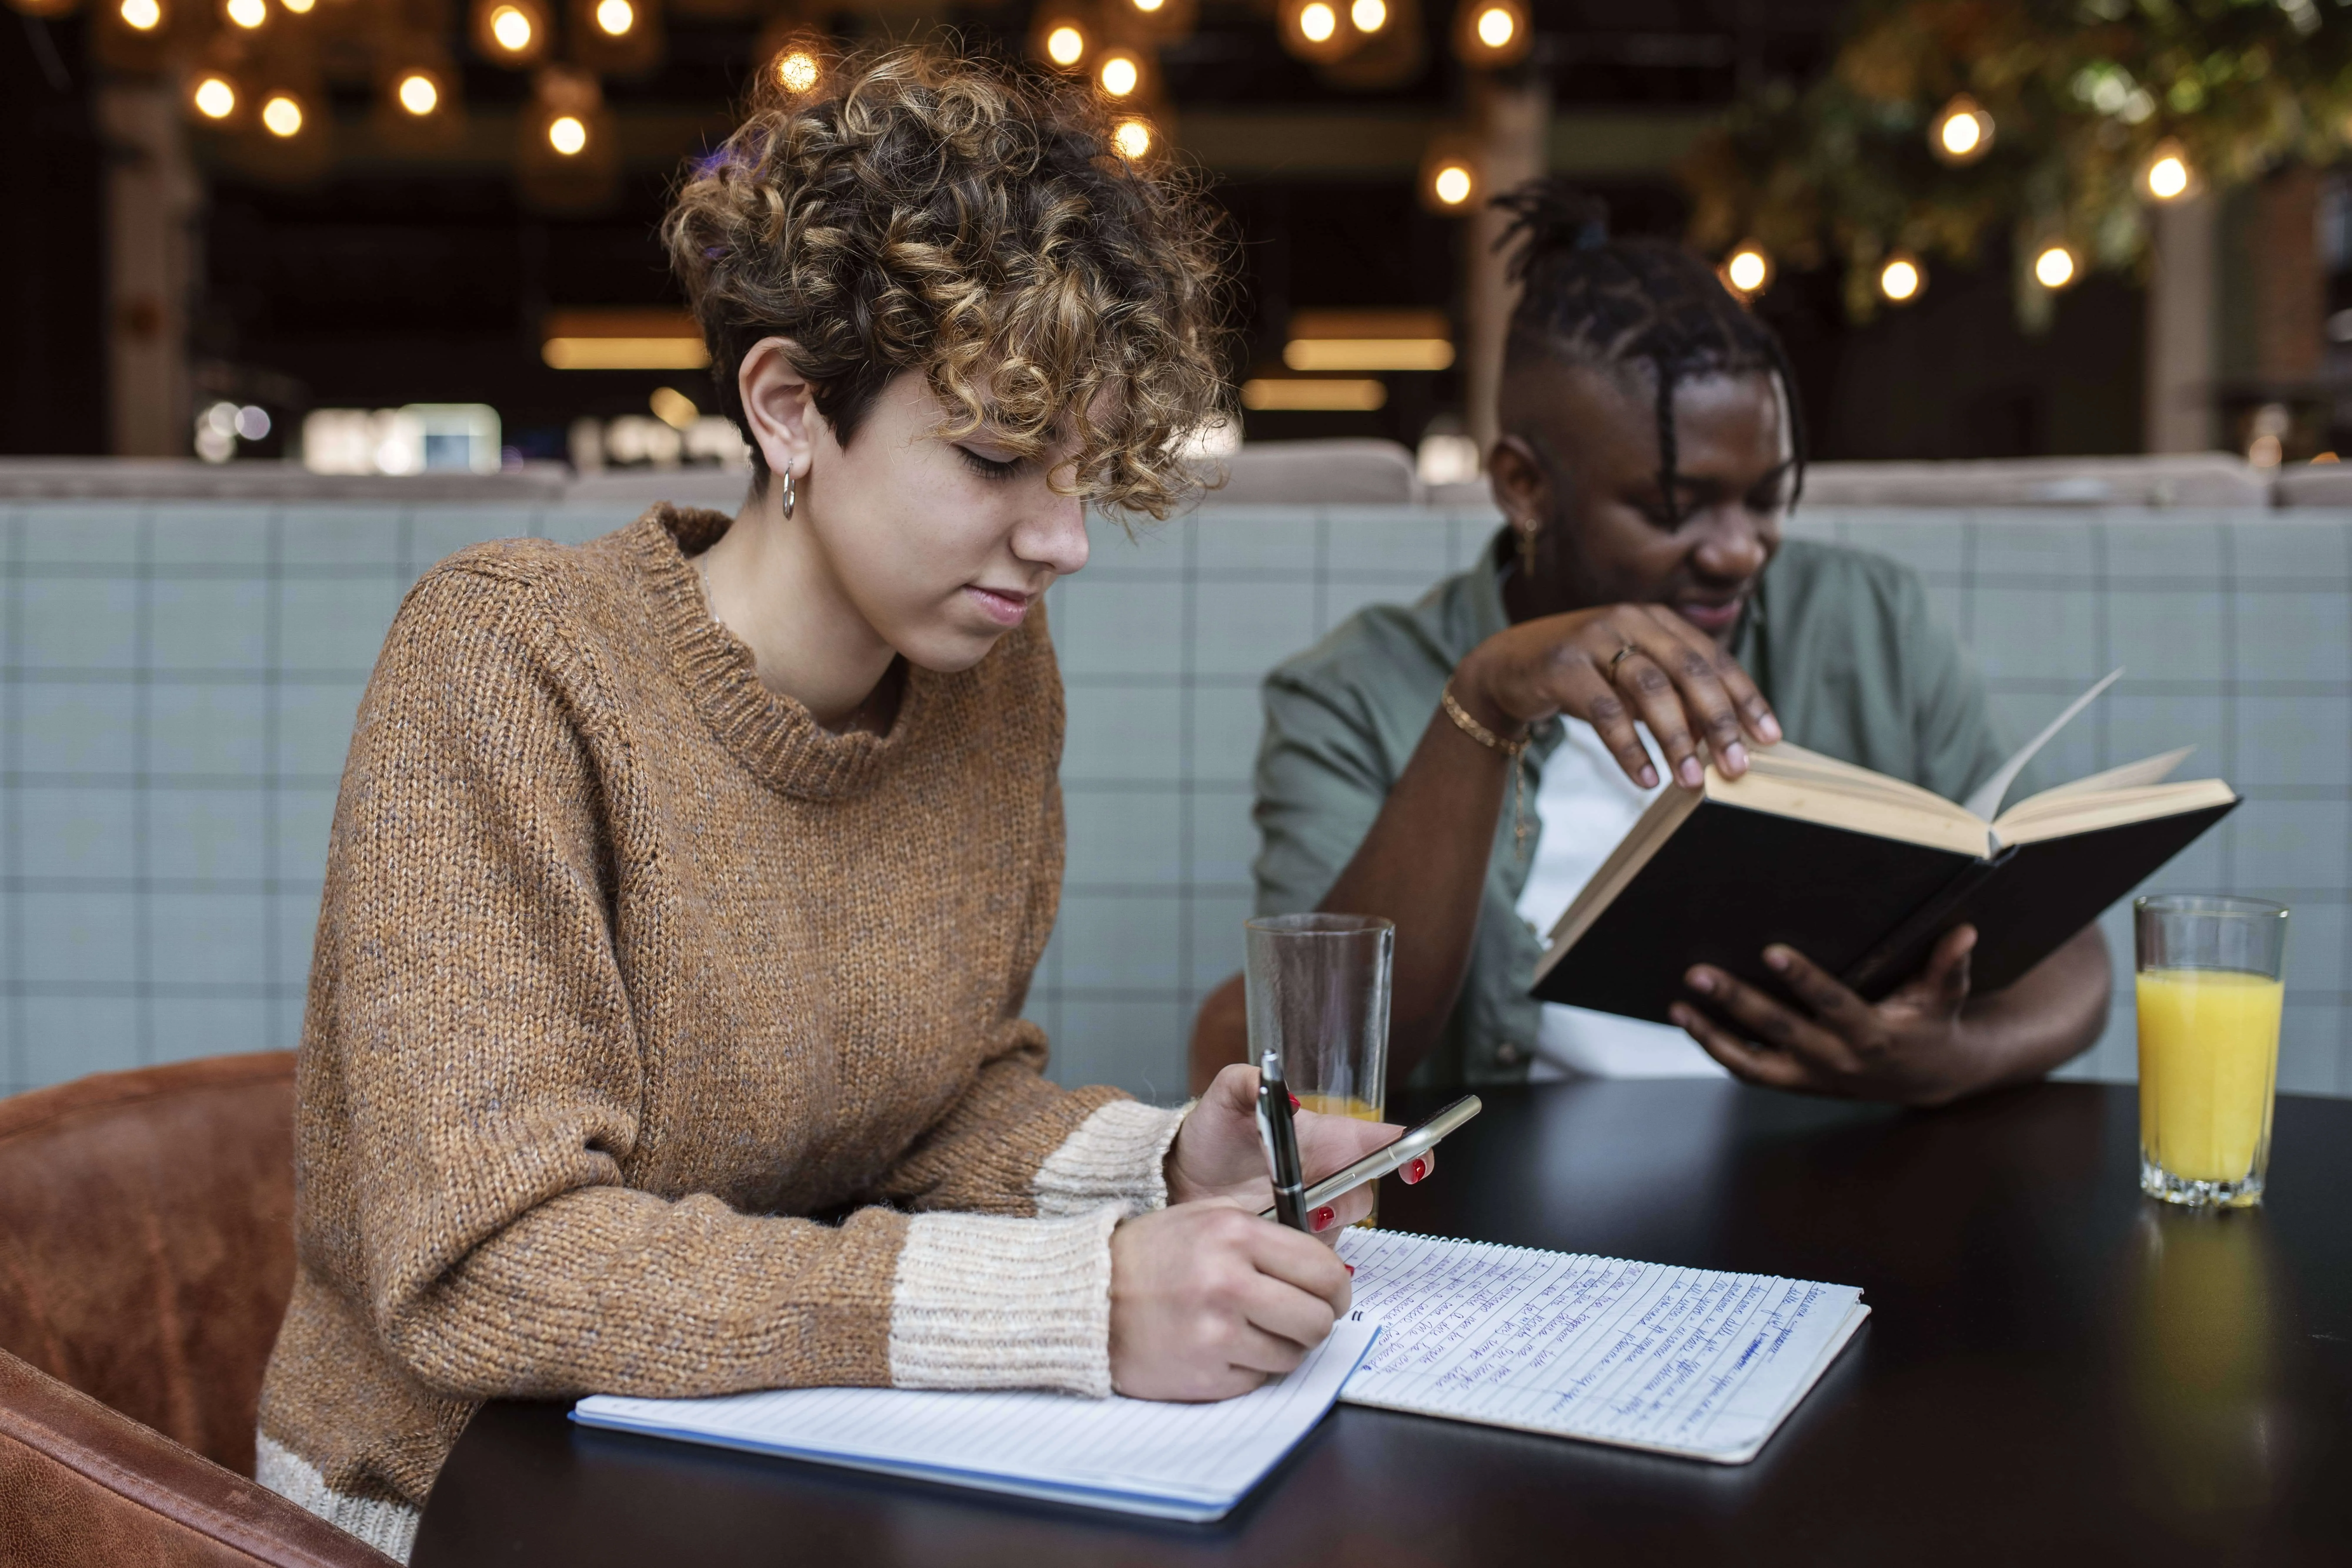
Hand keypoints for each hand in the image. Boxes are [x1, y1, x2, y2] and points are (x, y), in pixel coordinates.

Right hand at [1108, 1199, 1355, 1399]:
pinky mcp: (1204, 1375)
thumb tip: (1321, 1263)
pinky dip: (1249, 1367)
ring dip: (1282, 1347)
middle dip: (1317, 1322)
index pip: (1323, 1269)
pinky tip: (1222, 1347)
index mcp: (1233, 1234)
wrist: (1087, 1298)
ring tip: (1251, 1330)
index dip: (1337, 1287)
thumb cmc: (1148, 1256)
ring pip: (1293, 1355)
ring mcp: (1216, 1333)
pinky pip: (1259, 1379)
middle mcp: (1228, 1282)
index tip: (1333, 1295)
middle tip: (1301, 1318)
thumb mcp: (1204, 1216)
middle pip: (1318, 1319)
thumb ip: (1263, 1230)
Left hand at [1165, 1064, 1427, 1230]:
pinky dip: (1300, 1252)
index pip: (1388, 1142)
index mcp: (1330, 1137)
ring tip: (1280, 1218)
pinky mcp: (1300, 1243)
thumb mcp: (1226, 1097)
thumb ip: (1249, 1081)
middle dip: (1346, 1200)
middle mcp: (1332, 1175)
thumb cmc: (1212, 1134)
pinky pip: (1316, 1255)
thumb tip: (1290, 1098)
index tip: (1412, 1166)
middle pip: (1368, 1191)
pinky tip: (1271, 1238)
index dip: (1413, 1152)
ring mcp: (1319, 1212)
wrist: (1182, 1180)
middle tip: (1313, 1204)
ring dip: (1318, 1228)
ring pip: (1343, 1228)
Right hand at [1452, 605, 1779, 790]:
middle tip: (1738, 766)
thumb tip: (1720, 739)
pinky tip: (1646, 778)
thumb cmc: (1584, 679)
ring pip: (1650, 688)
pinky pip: (1605, 711)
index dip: (1744, 697)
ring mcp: (1593, 638)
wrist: (1508, 668)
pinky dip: (1629, 748)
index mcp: (1657, 620)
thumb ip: (1675, 698)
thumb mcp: (1633, 682)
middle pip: (1688, 670)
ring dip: (1676, 739)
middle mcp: (1629, 619)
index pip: (1713, 658)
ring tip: (1693, 780)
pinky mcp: (1562, 665)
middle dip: (1719, 721)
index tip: (1769, 737)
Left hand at [1669, 925, 1984, 1106]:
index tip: (1771, 951)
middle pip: (1779, 1030)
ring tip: (1678, 1005)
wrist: (1931, 1079)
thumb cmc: (1933, 1025)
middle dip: (1736, 1001)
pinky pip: (1750, 1072)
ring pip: (1752, 1063)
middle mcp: (1836, 1060)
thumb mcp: (1945, 998)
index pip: (1832, 1004)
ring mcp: (1811, 1076)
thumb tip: (1964, 933)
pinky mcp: (1797, 1083)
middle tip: (1697, 972)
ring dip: (1711, 1035)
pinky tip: (1691, 1024)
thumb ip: (1949, 968)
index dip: (1803, 980)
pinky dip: (1718, 1051)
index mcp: (1871, 1035)